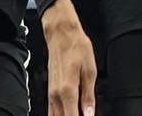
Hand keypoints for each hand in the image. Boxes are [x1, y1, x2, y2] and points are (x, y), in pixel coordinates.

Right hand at [42, 0, 96, 115]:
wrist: (61, 34)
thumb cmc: (76, 48)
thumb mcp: (90, 71)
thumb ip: (89, 96)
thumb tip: (89, 114)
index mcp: (68, 90)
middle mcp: (56, 95)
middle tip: (85, 114)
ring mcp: (51, 94)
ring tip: (78, 113)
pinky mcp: (50, 91)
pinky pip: (52, 111)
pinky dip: (60, 115)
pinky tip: (70, 113)